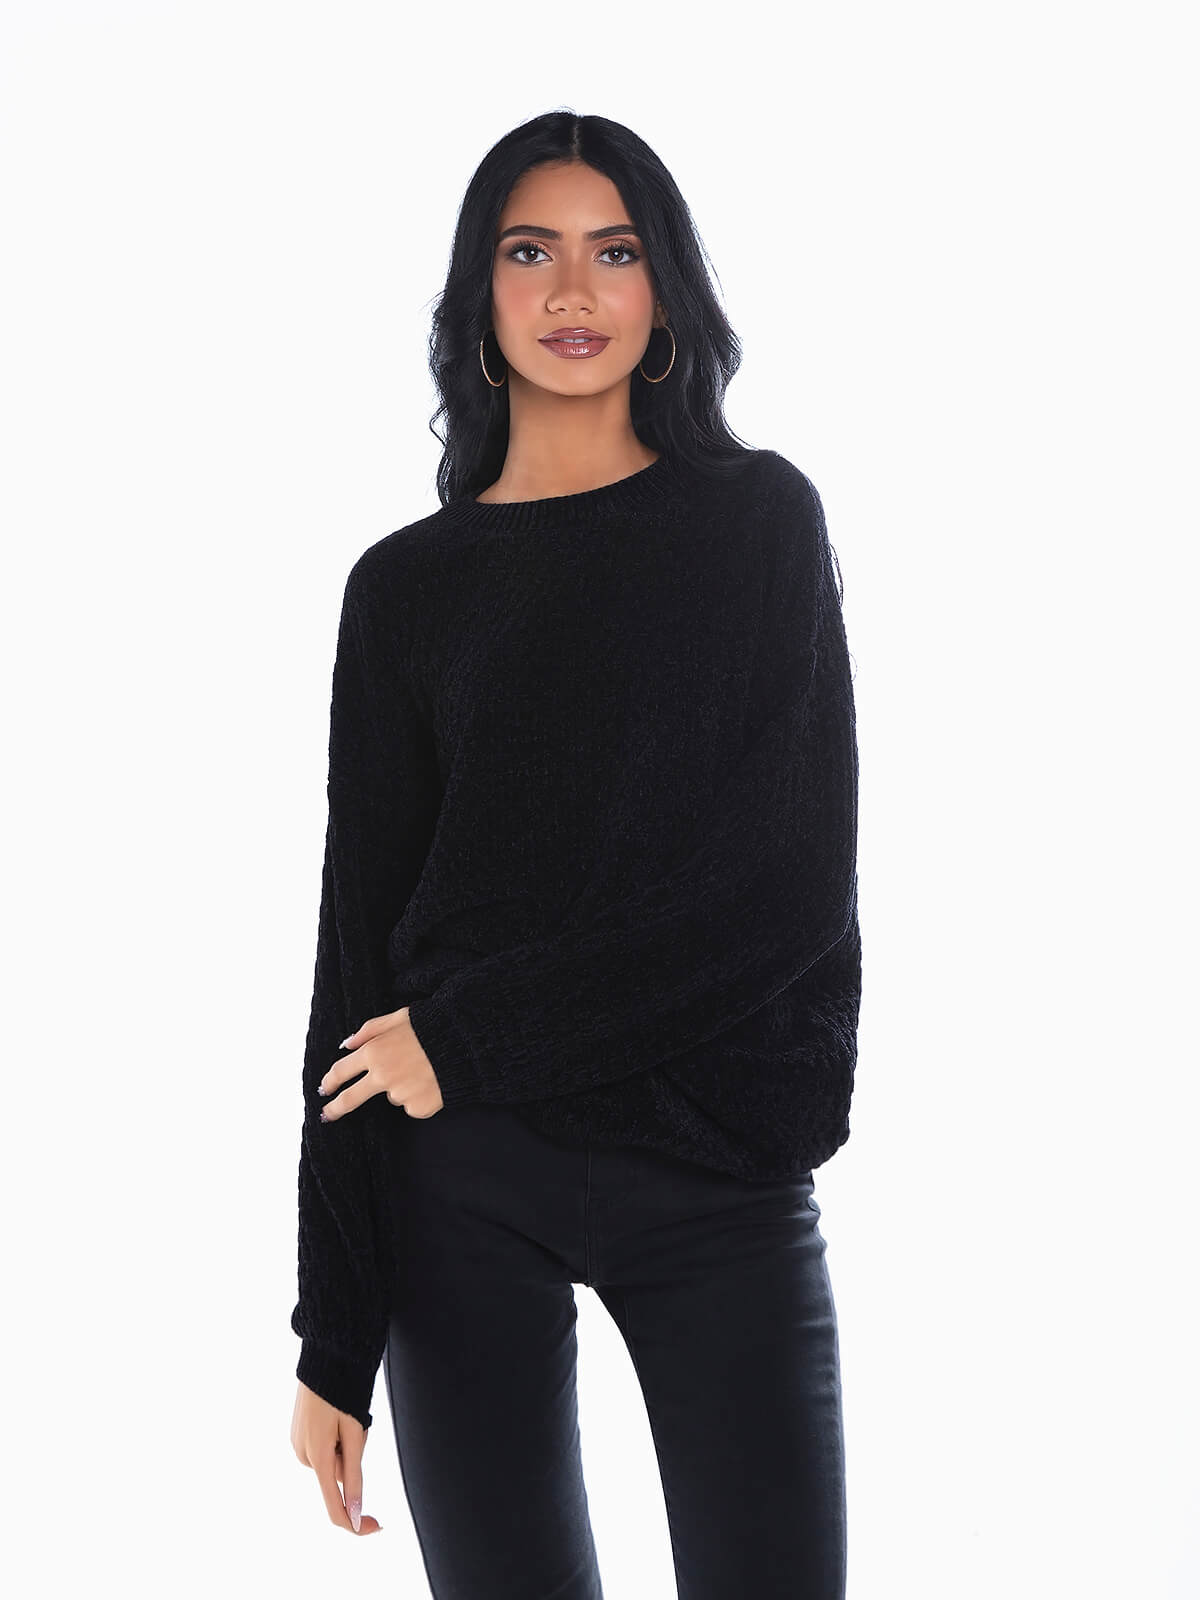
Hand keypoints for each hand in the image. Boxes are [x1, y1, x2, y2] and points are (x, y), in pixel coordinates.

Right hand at [291, 1381, 381, 1534]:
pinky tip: (337, 1412)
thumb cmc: (343, 1389)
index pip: (336, 1506)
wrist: (325, 1353)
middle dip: (355, 1457)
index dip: (356, 1523)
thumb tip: (357, 1514)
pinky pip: (326, 1446)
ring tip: (347, 1414)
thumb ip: (354, 1474)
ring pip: (334, 1459)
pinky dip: (337, 1436)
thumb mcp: (354, 1431)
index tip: (377, 1527)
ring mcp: (298, 1444)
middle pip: (340, 1474)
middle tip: (360, 1424)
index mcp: (317, 1457)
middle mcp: (303, 1455)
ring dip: (346, 1444)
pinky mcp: (298, 1434)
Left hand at [318, 1006, 444, 1120]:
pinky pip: (411, 1105)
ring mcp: (400, 1094)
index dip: (329, 1081)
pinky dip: (418, 1096)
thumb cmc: (433, 1026)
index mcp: (375, 1051)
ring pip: (392, 1096)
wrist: (467, 1044)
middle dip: (335, 1108)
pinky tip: (431, 1081)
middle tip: (327, 1114)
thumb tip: (347, 1043)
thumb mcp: (400, 1017)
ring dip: (400, 1086)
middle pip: (351, 1098)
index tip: (323, 1089)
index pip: (341, 1070)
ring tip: (422, 1069)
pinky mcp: (417, 1107)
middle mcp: (383, 1075)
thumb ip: (370, 1029)